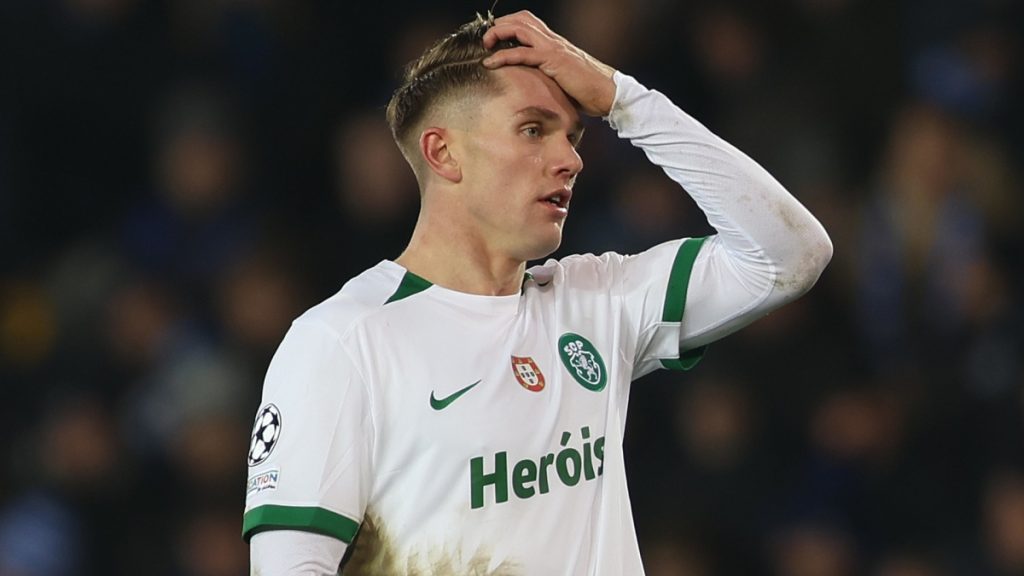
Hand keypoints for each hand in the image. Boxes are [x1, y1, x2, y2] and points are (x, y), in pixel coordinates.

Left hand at [482, 11, 616, 116]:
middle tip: (486, 38)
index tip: (495, 37)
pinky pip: (522, 53)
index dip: (509, 24)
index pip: (529, 22)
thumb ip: (549, 76)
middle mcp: (553, 40)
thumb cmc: (589, 91)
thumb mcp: (564, 79)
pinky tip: (490, 63)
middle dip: (500, 25)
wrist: (609, 93)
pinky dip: (503, 56)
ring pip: (519, 29)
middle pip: (521, 19)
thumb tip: (535, 86)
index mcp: (555, 43)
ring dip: (498, 33)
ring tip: (485, 44)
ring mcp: (553, 48)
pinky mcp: (553, 60)